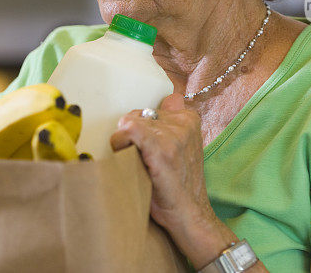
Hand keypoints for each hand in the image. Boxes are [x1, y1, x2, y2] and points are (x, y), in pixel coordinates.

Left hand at [110, 93, 214, 231]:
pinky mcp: (161, 148)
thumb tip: (171, 97)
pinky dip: (121, 144)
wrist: (189, 214)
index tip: (147, 148)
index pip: (150, 109)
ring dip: (125, 144)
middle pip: (137, 115)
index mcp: (189, 118)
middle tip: (142, 160)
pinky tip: (129, 160)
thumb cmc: (178, 184)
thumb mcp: (182, 146)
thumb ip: (174, 120)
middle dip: (132, 136)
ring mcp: (173, 134)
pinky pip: (128, 130)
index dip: (142, 130)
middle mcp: (183, 122)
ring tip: (139, 165)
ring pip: (129, 124)